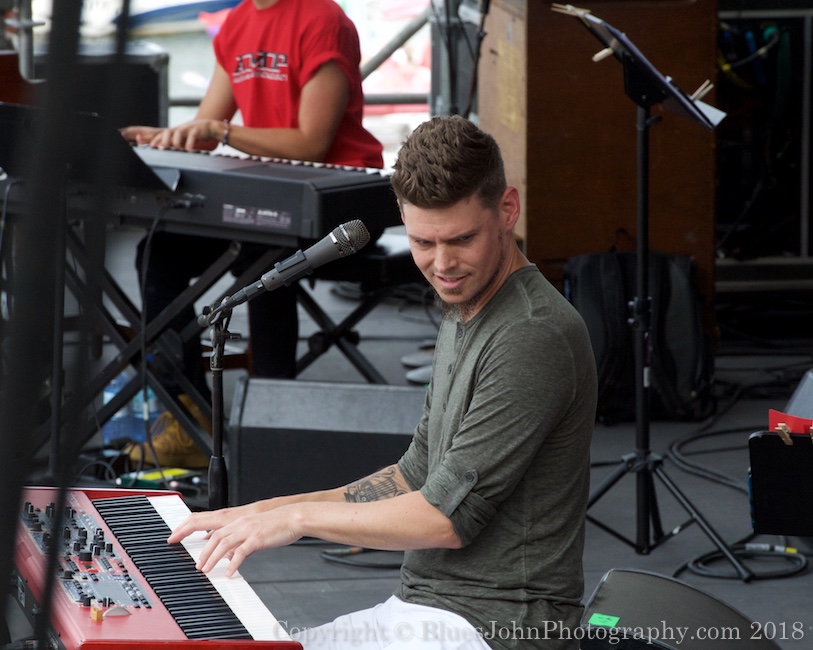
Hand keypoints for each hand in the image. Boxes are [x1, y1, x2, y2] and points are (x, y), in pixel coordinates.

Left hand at [119, 120, 221, 151]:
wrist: (209, 127)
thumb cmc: (193, 134)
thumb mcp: (181, 139)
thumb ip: (171, 143)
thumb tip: (162, 149)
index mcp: (173, 132)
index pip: (160, 135)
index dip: (154, 139)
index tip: (148, 145)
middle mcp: (178, 130)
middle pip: (167, 132)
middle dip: (162, 139)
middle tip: (160, 147)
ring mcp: (187, 128)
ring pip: (178, 132)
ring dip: (176, 140)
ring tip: (176, 147)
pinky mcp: (197, 130)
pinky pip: (193, 135)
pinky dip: (191, 143)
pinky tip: (189, 150)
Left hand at [167, 503, 299, 576]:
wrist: (293, 517)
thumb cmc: (276, 524)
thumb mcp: (253, 528)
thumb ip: (238, 537)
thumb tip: (227, 551)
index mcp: (237, 520)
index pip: (208, 524)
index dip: (188, 529)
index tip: (175, 538)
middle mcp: (239, 523)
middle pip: (214, 536)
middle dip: (202, 551)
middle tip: (195, 565)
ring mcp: (248, 530)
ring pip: (224, 543)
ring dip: (212, 558)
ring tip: (206, 570)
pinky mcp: (257, 538)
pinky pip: (242, 552)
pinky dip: (234, 563)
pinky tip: (230, 573)